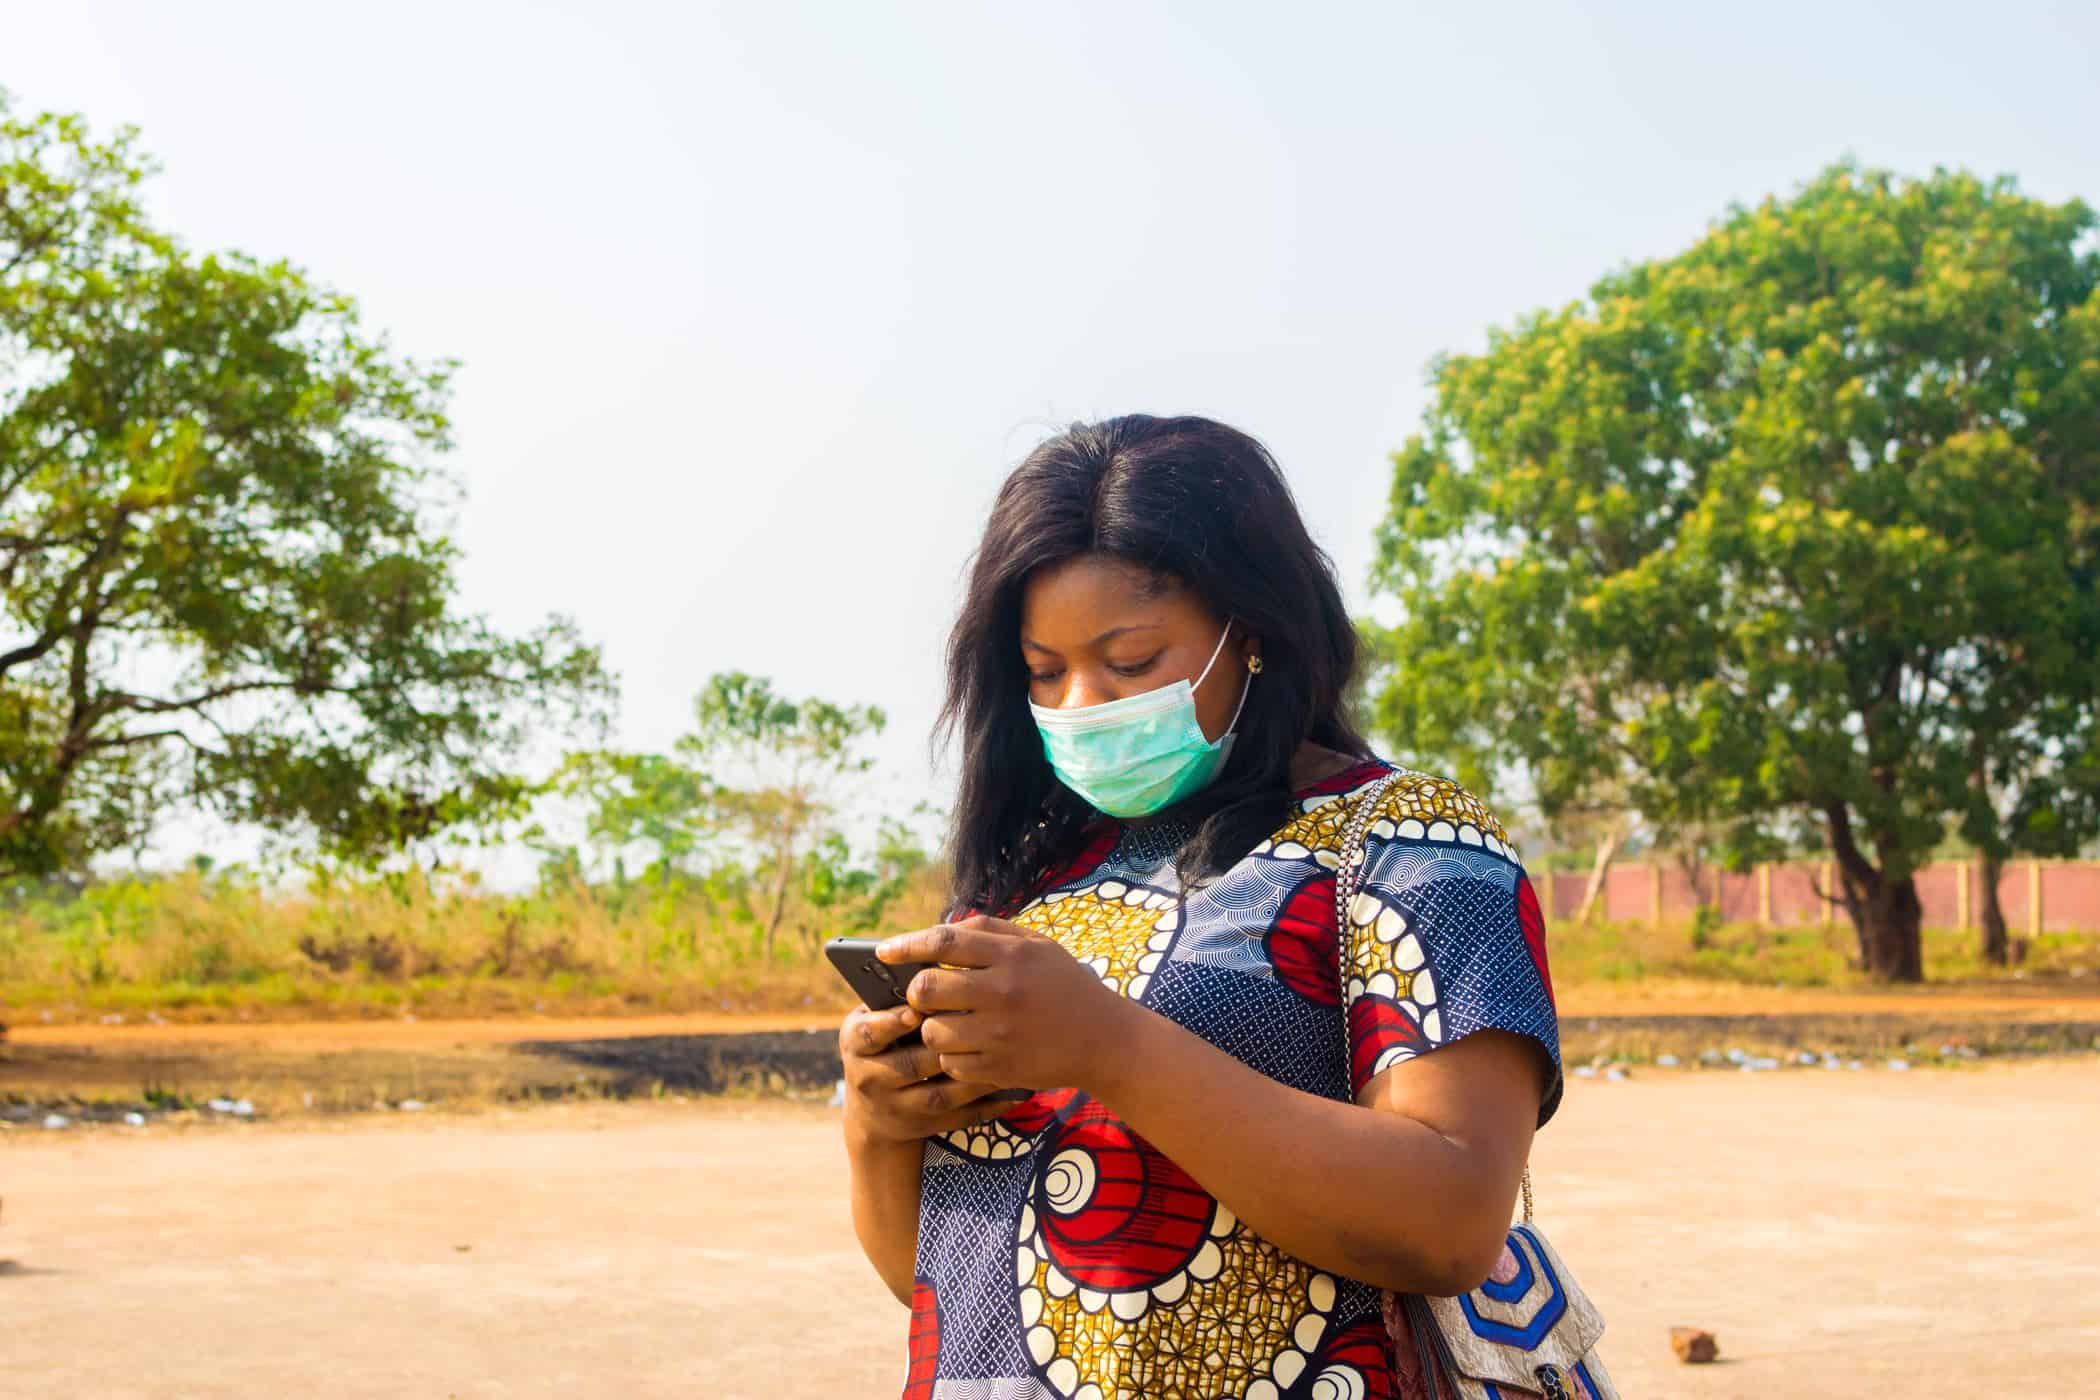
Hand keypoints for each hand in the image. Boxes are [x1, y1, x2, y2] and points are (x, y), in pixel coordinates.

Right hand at [837, 1000, 1011, 1147]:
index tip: (915, 1011)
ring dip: (974, 1075)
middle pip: (909, 1064)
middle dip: (942, 1046)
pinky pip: (959, 1118)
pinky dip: (988, 1106)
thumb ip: (895, 995)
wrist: (873, 1112)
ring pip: (939, 1095)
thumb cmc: (885, 1041)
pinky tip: (1013, 1090)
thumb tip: (933, 959)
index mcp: (856, 1042)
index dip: (891, 1024)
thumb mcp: (874, 1018)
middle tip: (977, 1024)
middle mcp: (870, 1078)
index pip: (869, 1033)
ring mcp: (897, 1107)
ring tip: (1004, 1053)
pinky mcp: (922, 1127)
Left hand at [877, 913, 1136, 1094]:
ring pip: (932, 1030)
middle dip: (916, 991)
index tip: (884, 950)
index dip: (907, 944)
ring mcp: (1000, 1033)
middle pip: (926, 988)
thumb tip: (941, 930)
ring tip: (951, 1022)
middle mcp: (1003, 992)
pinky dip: (951, 1055)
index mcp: (1012, 955)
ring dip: (932, 1026)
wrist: (1105, 1040)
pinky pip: (950, 1062)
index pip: (943, 942)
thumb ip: (991, 932)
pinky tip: (969, 1046)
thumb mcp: (1039, 946)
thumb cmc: (1066, 986)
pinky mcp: (999, 1068)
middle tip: (925, 994)